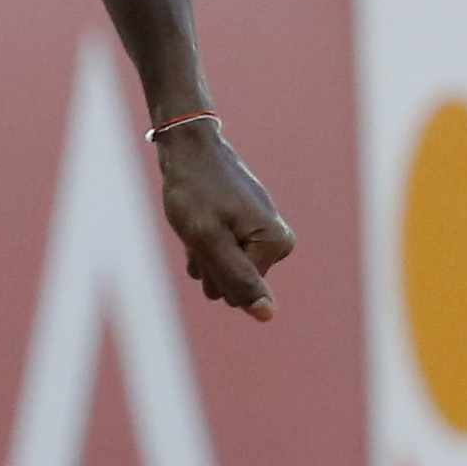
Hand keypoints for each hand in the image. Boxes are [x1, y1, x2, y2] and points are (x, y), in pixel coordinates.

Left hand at [155, 120, 293, 321]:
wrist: (189, 150)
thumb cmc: (195, 191)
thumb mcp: (209, 241)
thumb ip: (239, 279)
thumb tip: (268, 315)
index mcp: (276, 244)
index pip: (240, 292)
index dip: (213, 268)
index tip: (207, 235)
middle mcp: (278, 243)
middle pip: (235, 287)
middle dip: (209, 265)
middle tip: (200, 230)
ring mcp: (262, 238)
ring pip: (224, 276)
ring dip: (203, 257)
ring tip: (199, 223)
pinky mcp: (246, 233)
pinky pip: (221, 260)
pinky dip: (203, 247)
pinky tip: (199, 222)